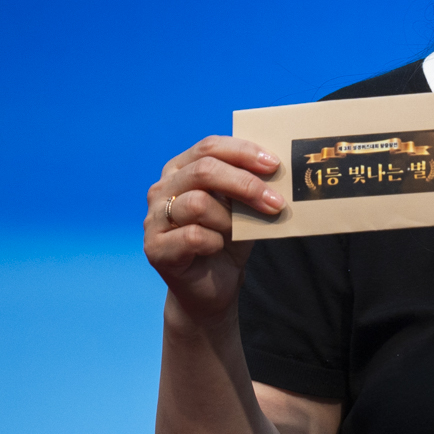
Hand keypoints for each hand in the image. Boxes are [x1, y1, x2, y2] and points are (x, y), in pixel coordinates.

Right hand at [145, 136, 283, 325]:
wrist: (213, 286)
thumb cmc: (228, 240)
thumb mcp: (243, 208)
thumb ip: (251, 186)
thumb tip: (279, 169)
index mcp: (182, 170)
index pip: (210, 147)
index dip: (243, 152)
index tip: (274, 164)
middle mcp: (162, 188)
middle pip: (204, 170)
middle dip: (245, 184)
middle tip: (276, 202)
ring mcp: (154, 217)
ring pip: (197, 203)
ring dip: (229, 219)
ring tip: (238, 232)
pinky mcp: (154, 247)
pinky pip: (192, 236)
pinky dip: (214, 242)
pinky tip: (217, 248)